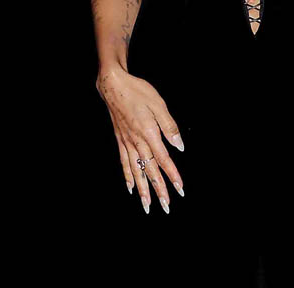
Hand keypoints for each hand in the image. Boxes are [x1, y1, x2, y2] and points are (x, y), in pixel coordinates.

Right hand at [96, 66, 185, 214]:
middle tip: (166, 207)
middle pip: (149, 171)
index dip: (173, 176)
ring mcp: (127, 143)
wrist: (113, 85)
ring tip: (147, 206)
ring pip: (136, 171)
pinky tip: (131, 188)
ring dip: (142, 190)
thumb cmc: (137, 92)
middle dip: (159, 190)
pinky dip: (128, 177)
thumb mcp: (158, 104)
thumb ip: (169, 126)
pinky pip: (124, 163)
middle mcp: (137, 142)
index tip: (180, 190)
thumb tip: (180, 146)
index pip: (163, 160)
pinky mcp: (120, 141)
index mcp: (149, 134)